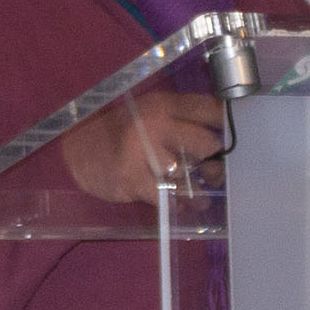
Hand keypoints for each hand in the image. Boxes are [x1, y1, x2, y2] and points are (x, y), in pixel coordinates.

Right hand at [62, 91, 228, 205]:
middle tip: (214, 172)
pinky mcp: (134, 179)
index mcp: (162, 103)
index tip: (235, 138)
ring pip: (191, 173)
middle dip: (215, 162)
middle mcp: (156, 122)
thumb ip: (180, 119)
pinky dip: (180, 204)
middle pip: (207, 143)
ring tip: (202, 196)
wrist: (73, 152)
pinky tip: (182, 206)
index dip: (227, 125)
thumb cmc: (118, 135)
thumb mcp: (148, 114)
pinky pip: (170, 197)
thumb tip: (221, 136)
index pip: (209, 108)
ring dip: (200, 190)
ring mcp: (144, 151)